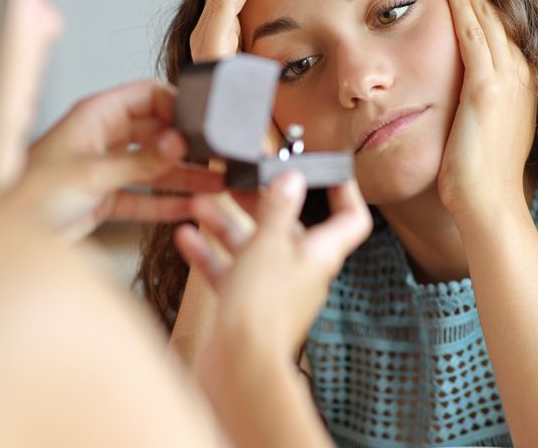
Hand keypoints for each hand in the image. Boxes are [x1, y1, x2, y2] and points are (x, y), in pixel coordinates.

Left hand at [11, 80, 223, 240]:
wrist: (5, 235)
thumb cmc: (29, 194)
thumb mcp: (92, 174)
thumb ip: (140, 162)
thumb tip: (180, 144)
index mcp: (95, 115)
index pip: (147, 95)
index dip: (177, 105)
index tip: (203, 122)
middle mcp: (102, 137)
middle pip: (157, 132)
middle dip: (188, 145)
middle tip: (219, 156)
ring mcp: (105, 168)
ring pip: (154, 167)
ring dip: (185, 177)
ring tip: (218, 185)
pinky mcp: (104, 199)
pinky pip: (144, 197)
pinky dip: (166, 203)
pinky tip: (191, 208)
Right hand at [174, 172, 371, 359]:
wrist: (238, 366)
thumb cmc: (262, 307)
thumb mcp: (269, 243)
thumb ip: (279, 209)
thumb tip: (293, 180)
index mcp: (321, 255)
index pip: (351, 219)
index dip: (345, 193)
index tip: (328, 172)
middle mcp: (301, 272)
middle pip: (288, 229)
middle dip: (260, 203)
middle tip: (238, 182)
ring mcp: (273, 290)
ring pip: (253, 248)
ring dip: (227, 225)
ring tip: (199, 204)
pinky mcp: (246, 306)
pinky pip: (230, 272)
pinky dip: (210, 254)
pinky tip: (187, 238)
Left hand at [437, 0, 537, 223]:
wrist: (487, 202)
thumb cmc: (479, 175)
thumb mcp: (484, 128)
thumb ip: (477, 103)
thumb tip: (460, 95)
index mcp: (523, 83)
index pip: (502, 28)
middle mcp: (522, 74)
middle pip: (498, 13)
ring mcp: (509, 79)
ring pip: (487, 16)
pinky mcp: (488, 87)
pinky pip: (474, 34)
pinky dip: (463, 4)